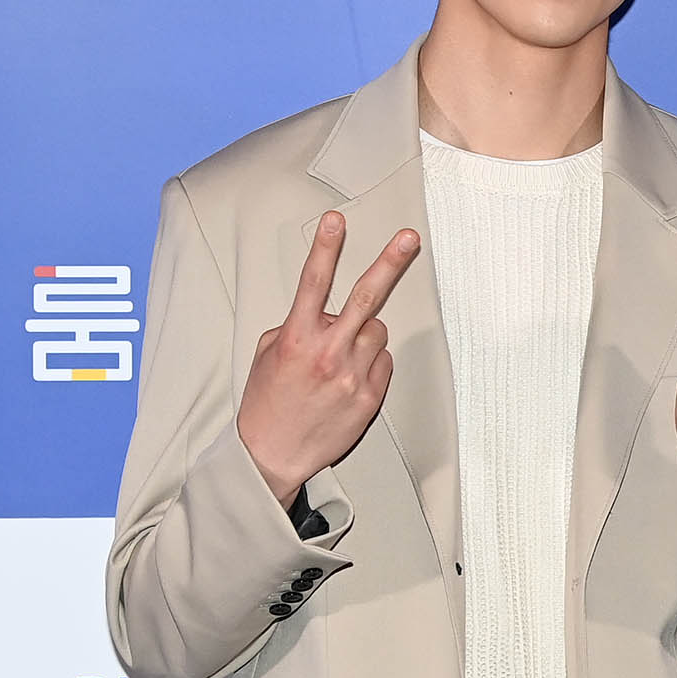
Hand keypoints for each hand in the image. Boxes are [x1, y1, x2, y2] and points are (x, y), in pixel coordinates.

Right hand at [236, 212, 419, 505]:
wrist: (272, 456)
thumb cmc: (266, 405)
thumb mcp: (267, 355)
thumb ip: (296, 326)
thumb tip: (324, 313)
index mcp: (296, 339)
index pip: (313, 283)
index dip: (326, 248)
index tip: (336, 221)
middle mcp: (327, 354)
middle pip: (367, 297)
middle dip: (390, 262)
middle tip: (409, 238)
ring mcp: (352, 376)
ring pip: (377, 330)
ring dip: (364, 333)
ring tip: (341, 356)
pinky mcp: (370, 397)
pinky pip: (383, 361)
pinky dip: (371, 362)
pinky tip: (349, 378)